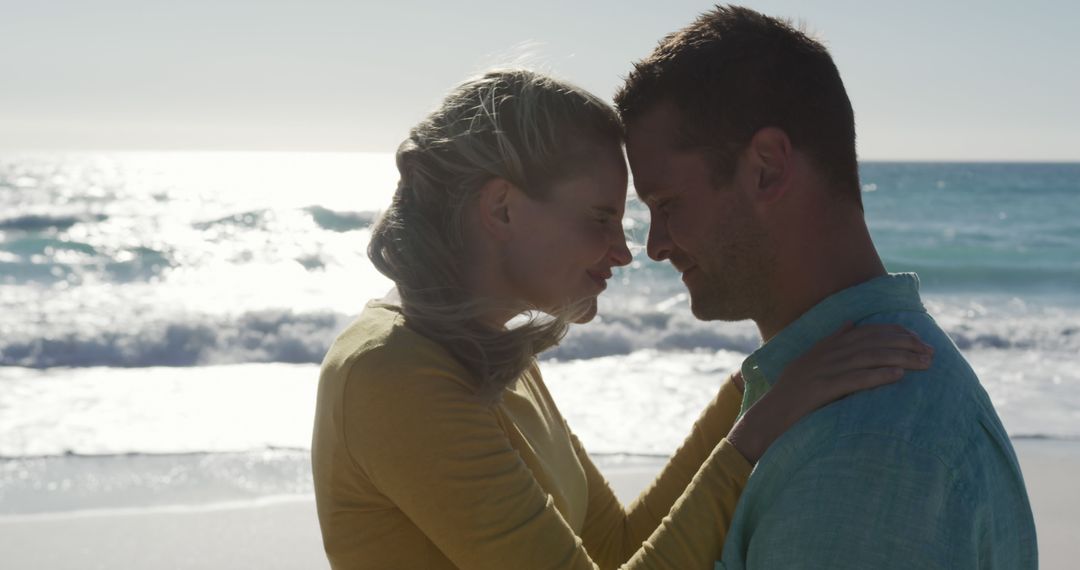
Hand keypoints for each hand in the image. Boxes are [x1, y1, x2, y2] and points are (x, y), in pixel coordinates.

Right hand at [727, 322, 932, 462]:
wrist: (765, 421)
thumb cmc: (790, 399)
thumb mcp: (807, 364)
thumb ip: (829, 343)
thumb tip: (850, 324)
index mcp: (823, 347)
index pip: (866, 331)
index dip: (894, 332)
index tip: (918, 338)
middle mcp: (823, 355)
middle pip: (871, 342)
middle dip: (905, 344)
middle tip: (931, 352)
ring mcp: (821, 371)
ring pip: (867, 357)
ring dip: (900, 358)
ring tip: (924, 363)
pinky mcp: (820, 390)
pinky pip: (854, 379)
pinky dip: (878, 375)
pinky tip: (898, 376)